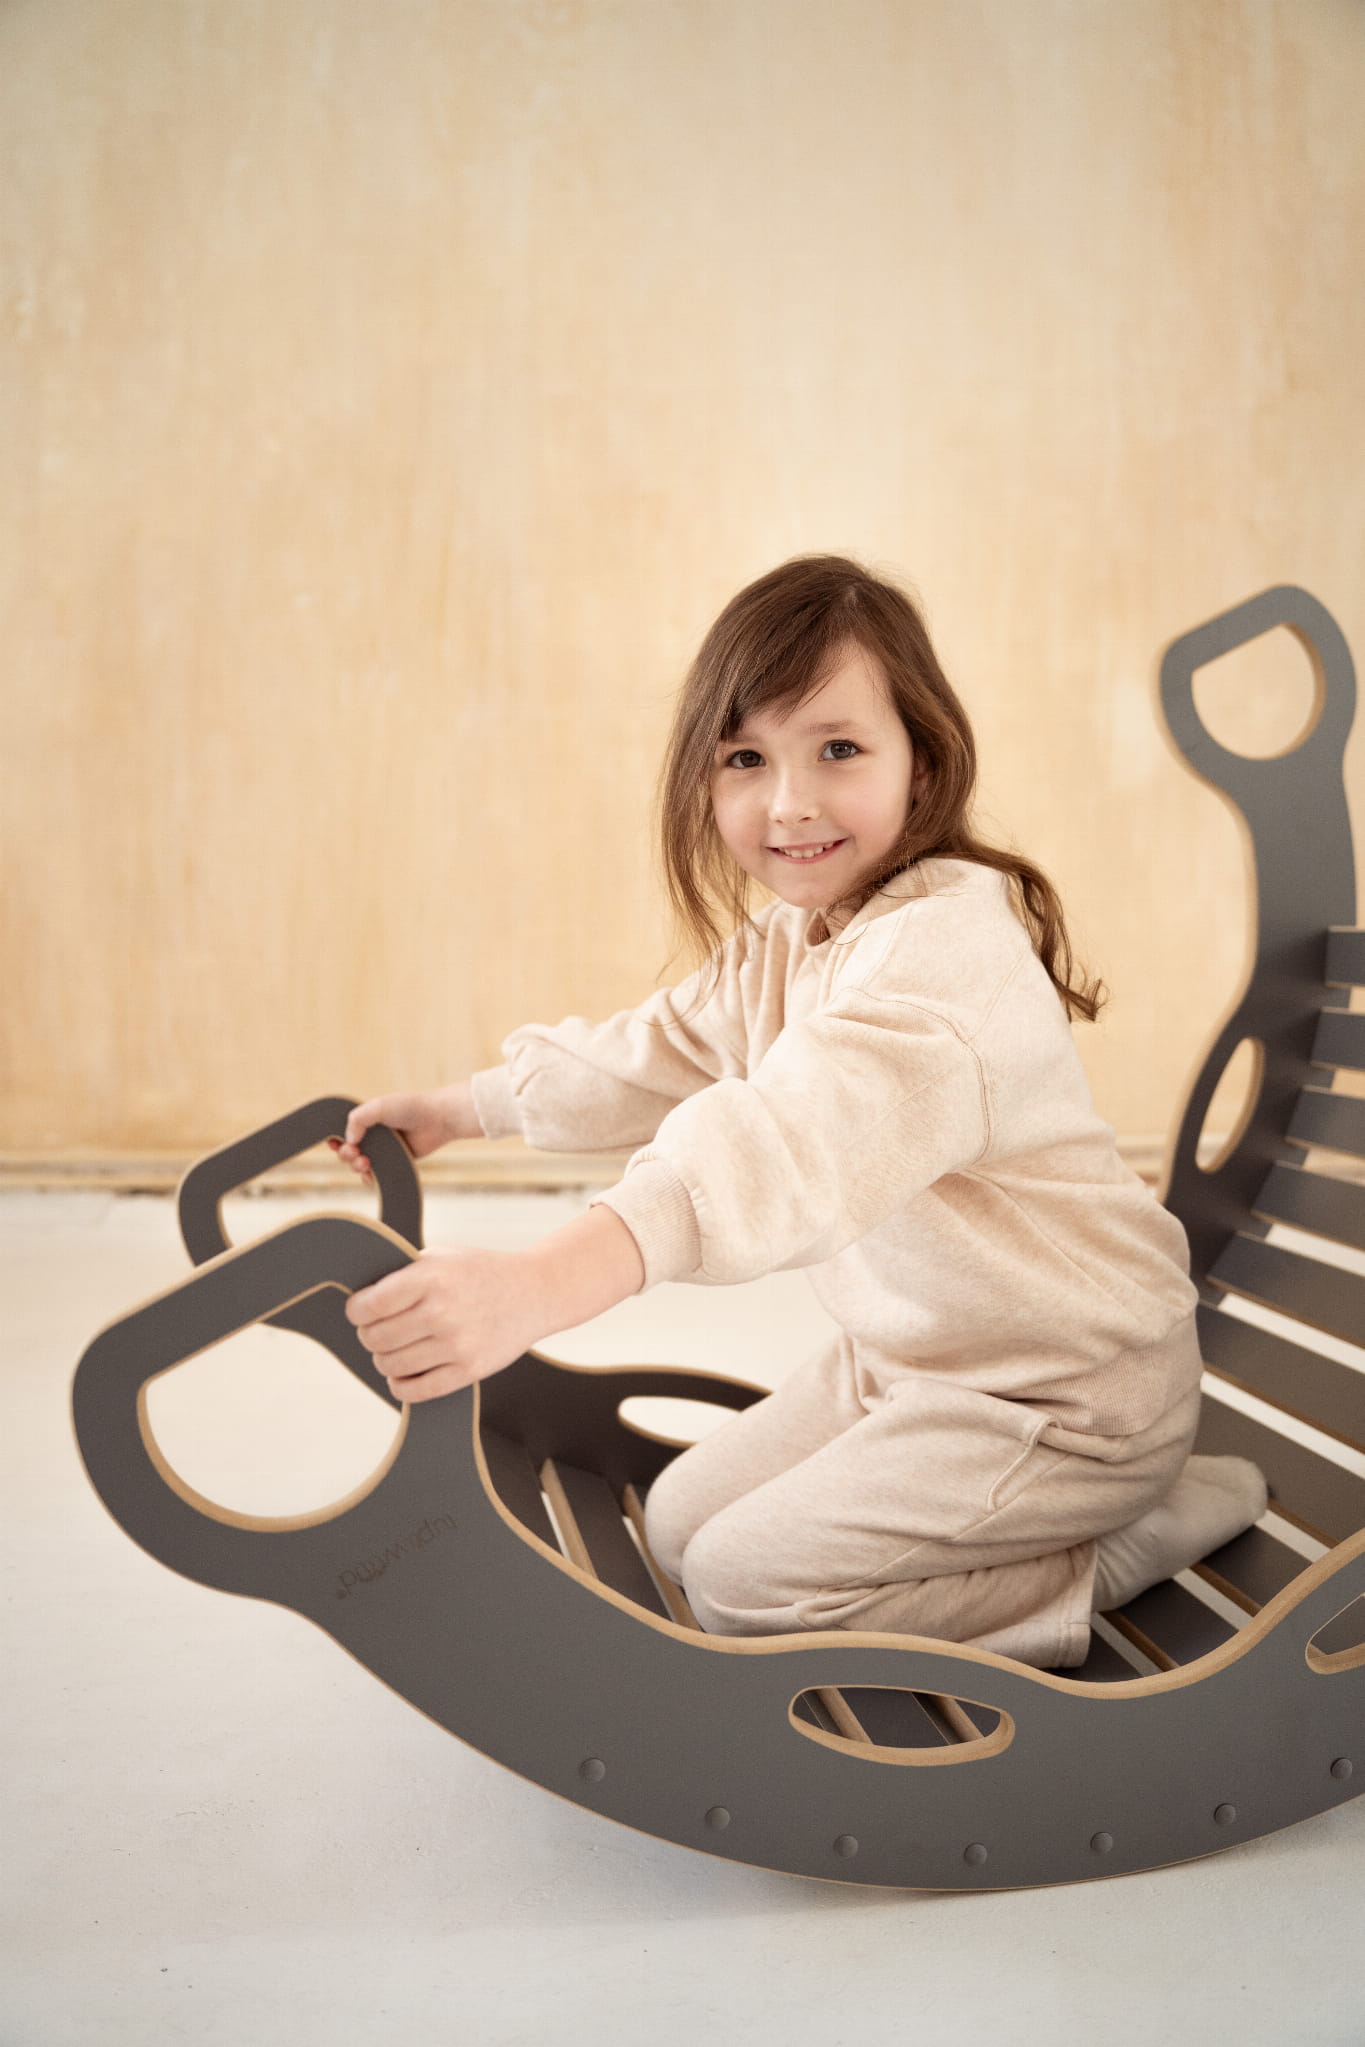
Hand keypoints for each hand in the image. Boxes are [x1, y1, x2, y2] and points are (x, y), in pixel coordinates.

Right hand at [331, 1085, 479, 1181]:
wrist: (437, 1119)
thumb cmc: (409, 1107)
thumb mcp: (379, 1106)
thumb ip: (358, 1118)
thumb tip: (348, 1140)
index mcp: (366, 1120)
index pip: (342, 1132)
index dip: (335, 1139)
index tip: (334, 1143)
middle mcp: (372, 1136)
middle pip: (347, 1151)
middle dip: (345, 1154)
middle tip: (354, 1152)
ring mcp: (383, 1150)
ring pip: (358, 1165)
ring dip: (355, 1166)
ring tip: (365, 1162)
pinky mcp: (394, 1163)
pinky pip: (376, 1175)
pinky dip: (369, 1178)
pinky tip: (370, 1175)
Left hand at [345, 1245, 544, 1400]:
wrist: (536, 1292)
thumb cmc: (482, 1273)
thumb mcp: (443, 1257)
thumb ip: (405, 1274)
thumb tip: (361, 1299)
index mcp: (432, 1277)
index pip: (370, 1305)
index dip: (356, 1311)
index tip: (360, 1312)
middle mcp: (442, 1311)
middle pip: (376, 1338)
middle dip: (369, 1336)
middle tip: (379, 1330)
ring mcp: (457, 1344)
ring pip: (391, 1366)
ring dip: (385, 1359)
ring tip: (396, 1349)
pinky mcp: (470, 1370)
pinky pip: (416, 1391)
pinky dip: (400, 1386)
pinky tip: (405, 1373)